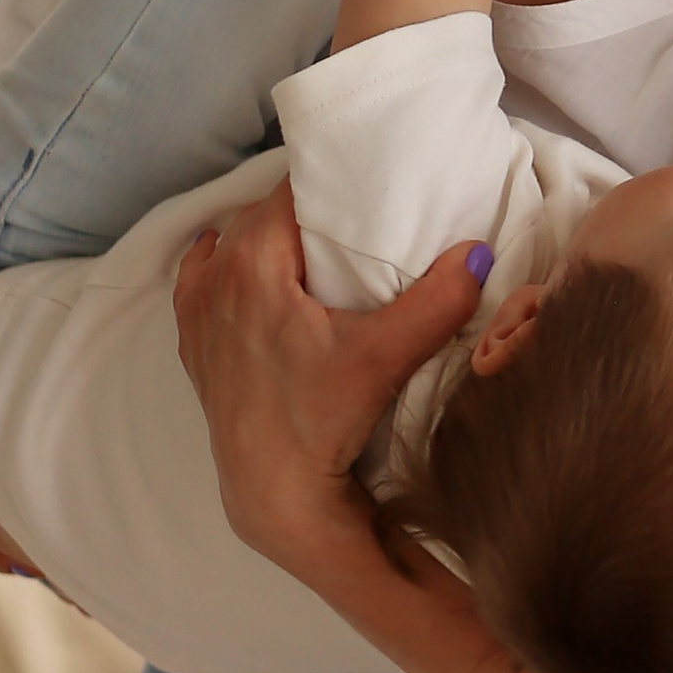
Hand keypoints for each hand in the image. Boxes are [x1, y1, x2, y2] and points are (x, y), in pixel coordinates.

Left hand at [173, 179, 487, 563]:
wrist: (272, 489)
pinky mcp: (193, 340)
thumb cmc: (321, 420)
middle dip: (308, 211)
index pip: (293, 189)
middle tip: (357, 218)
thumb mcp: (385, 357)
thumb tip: (479, 252)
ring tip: (316, 248)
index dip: (332, 182)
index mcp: (252, 260)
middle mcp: (215, 275)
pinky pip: (202, 277)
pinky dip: (225, 265)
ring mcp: (197, 309)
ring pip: (234, 242)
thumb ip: (437, 300)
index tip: (368, 186)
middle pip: (265, 213)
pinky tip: (247, 268)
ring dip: (271, 238)